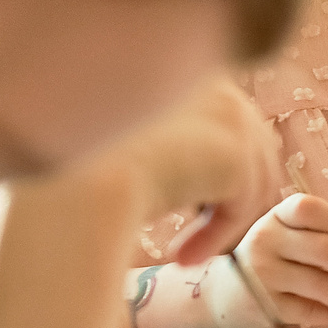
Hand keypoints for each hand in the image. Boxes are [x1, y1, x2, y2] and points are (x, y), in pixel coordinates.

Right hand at [76, 75, 283, 263]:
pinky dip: (214, 237)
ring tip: (182, 254)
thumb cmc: (79, 161)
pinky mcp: (238, 154)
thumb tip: (182, 170)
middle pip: (249, 149)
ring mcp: (231, 116)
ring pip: (247, 181)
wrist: (78, 175)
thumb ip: (164, 143)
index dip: (209, 166)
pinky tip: (181, 258)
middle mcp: (215, 84)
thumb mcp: (126, 141)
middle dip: (224, 196)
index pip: (223, 120)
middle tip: (191, 234)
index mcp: (186, 69)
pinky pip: (239, 206)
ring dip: (215, 223)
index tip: (184, 206)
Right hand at [234, 193, 327, 326]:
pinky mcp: (266, 306)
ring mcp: (263, 275)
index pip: (309, 208)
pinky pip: (311, 311)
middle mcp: (264, 241)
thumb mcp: (287, 236)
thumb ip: (319, 228)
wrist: (221, 296)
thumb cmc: (266, 261)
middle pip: (326, 249)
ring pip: (323, 285)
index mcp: (274, 218)